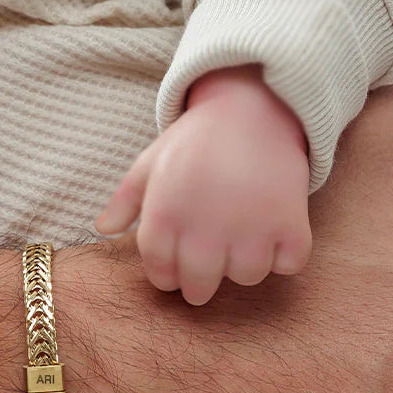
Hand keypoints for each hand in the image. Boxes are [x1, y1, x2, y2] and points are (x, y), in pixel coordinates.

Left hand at [95, 65, 310, 304]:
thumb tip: (102, 229)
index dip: (168, 275)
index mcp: (165, 214)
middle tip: (210, 262)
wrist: (255, 105)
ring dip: (245, 263)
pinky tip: (276, 230)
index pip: (160, 274)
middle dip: (201, 282)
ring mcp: (250, 228)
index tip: (177, 267)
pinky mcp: (290, 224)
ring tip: (244, 236)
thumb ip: (124, 200)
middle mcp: (205, 227)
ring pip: (246, 277)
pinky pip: (289, 263)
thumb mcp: (152, 162)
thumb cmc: (197, 139)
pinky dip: (286, 253)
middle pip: (199, 287)